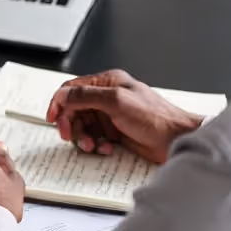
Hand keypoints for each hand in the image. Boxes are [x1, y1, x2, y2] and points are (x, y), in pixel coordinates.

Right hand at [46, 69, 202, 163]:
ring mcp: (112, 115)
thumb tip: (63, 94)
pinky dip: (96, 144)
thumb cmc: (155, 118)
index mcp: (108, 83)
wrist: (176, 140)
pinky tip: (106, 148)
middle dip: (71, 123)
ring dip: (83, 137)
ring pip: (84, 125)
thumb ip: (86, 95)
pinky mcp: (117, 132)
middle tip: (70, 136)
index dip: (59, 102)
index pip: (72, 88)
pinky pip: (96, 138)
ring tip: (92, 145)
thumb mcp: (116, 102)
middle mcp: (108, 97)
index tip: (53, 118)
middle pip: (75, 109)